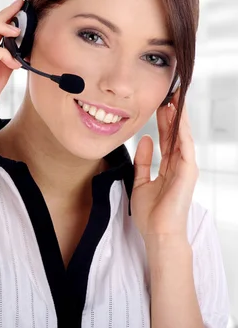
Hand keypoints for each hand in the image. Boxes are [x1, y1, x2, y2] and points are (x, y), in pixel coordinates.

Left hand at [131, 92, 198, 240]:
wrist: (158, 233)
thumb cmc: (150, 213)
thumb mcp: (140, 181)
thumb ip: (142, 161)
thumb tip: (144, 139)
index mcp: (168, 168)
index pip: (167, 140)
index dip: (163, 122)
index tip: (159, 105)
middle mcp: (179, 166)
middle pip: (175, 135)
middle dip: (172, 114)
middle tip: (169, 95)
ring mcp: (185, 168)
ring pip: (182, 137)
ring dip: (179, 118)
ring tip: (175, 99)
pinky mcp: (187, 172)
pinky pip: (185, 148)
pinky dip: (182, 132)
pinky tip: (179, 119)